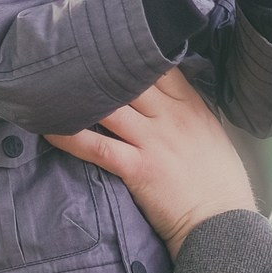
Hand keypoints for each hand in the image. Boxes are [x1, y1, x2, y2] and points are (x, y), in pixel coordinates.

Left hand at [46, 67, 257, 253]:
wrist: (223, 224)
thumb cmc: (220, 183)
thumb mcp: (212, 134)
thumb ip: (187, 112)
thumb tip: (163, 98)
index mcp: (190, 105)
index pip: (157, 65)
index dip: (129, 53)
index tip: (106, 48)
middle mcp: (170, 116)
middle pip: (127, 78)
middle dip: (97, 69)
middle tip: (68, 63)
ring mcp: (153, 141)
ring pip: (108, 106)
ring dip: (77, 98)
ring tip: (50, 90)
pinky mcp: (138, 167)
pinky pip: (96, 146)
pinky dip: (69, 136)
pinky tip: (48, 129)